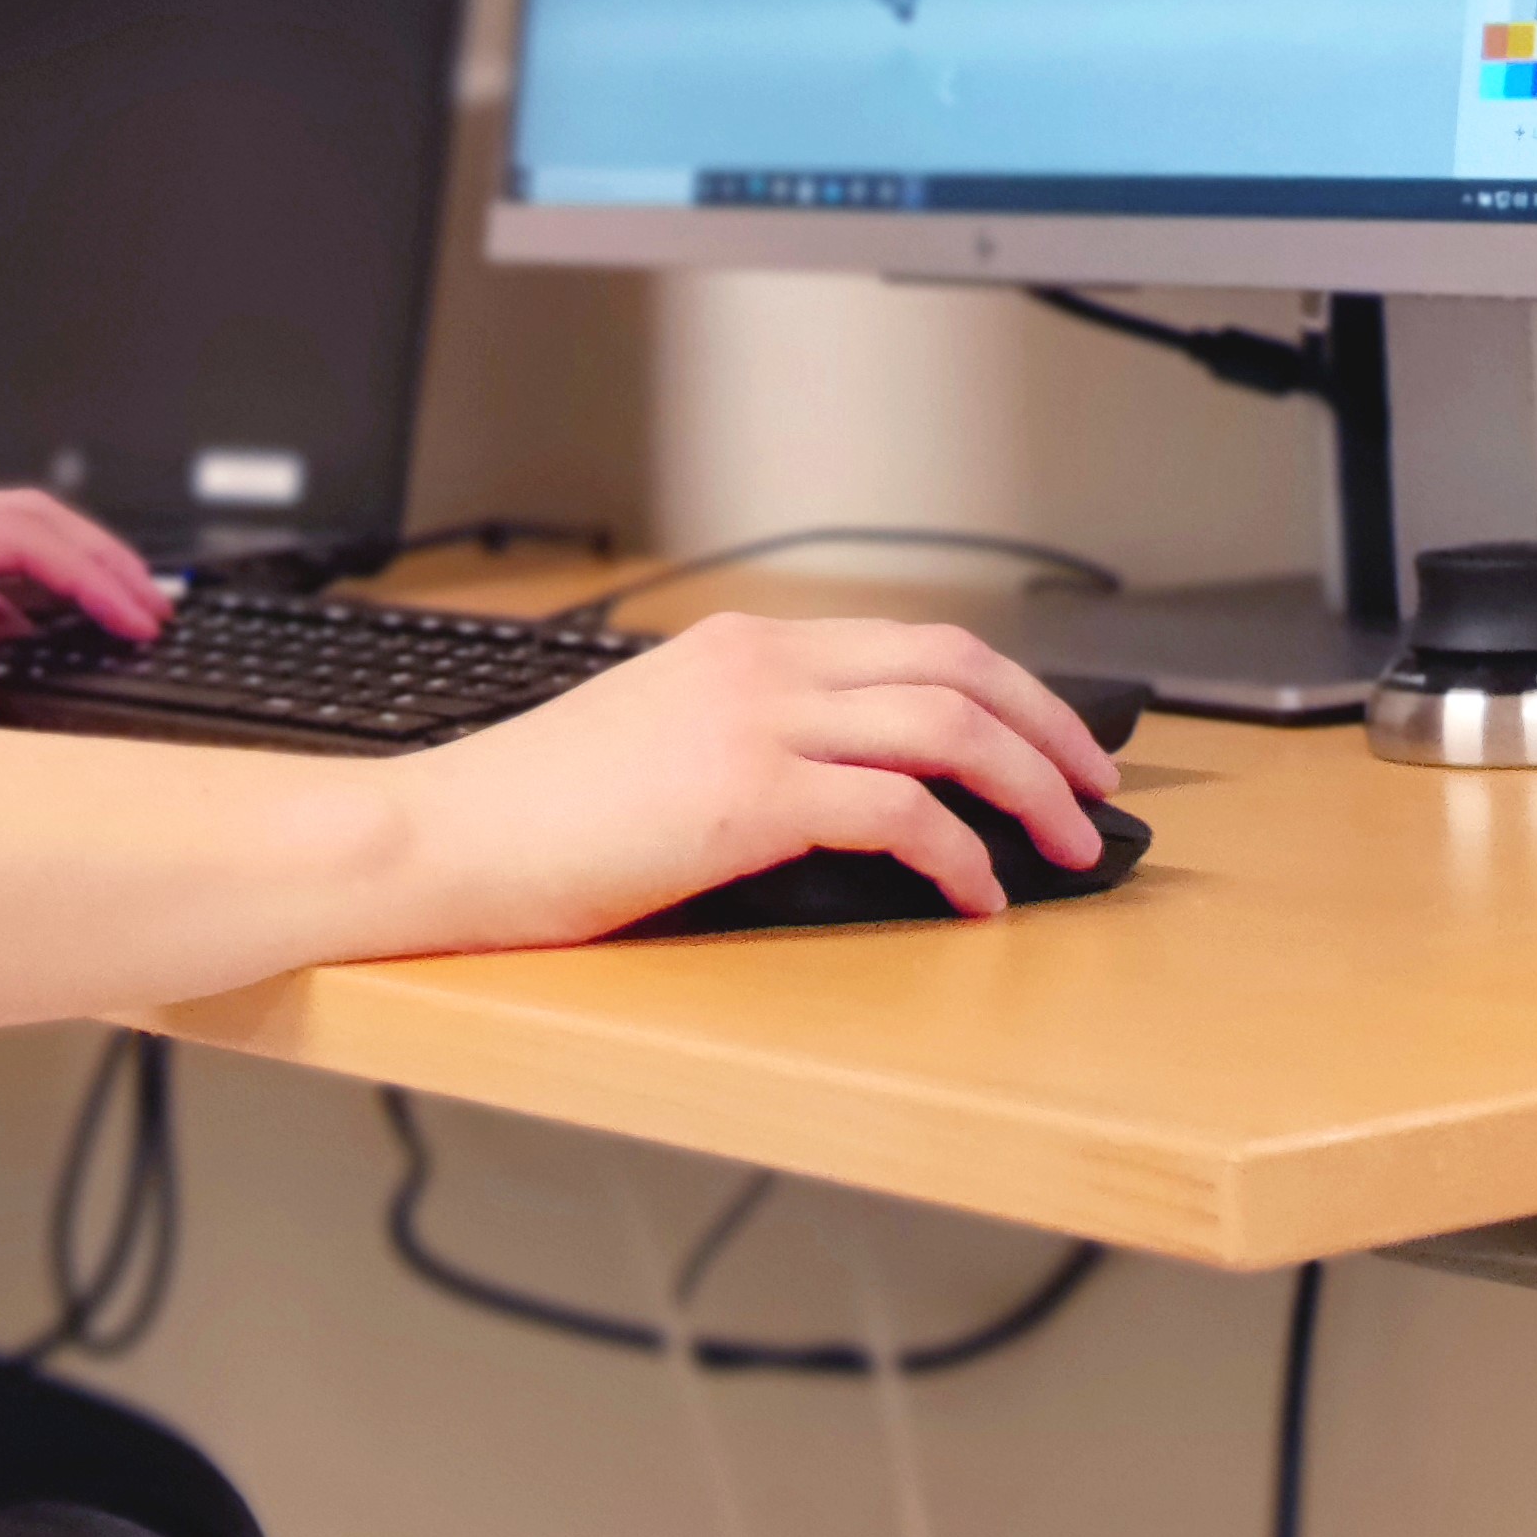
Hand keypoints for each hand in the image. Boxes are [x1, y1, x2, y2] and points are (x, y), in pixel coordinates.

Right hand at [389, 614, 1117, 949]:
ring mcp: (753, 722)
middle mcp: (757, 664)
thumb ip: (747, 741)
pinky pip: (900, 812)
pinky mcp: (746, 795)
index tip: (1054, 741)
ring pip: (949, 727)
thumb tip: (851, 798)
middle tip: (1094, 789)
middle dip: (1050, 728)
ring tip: (1065, 847)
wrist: (442, 837)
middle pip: (958, 667)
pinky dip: (962, 854)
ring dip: (1030, 789)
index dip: (1007, 690)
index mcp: (737, 646)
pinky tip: (976, 895)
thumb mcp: (652, 744)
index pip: (914, 641)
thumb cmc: (530, 817)